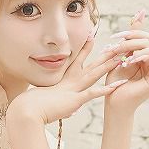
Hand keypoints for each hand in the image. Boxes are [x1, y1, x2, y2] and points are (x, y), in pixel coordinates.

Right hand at [6, 30, 127, 125]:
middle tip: (117, 45)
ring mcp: (74, 89)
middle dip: (105, 55)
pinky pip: (93, 93)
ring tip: (121, 58)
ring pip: (94, 74)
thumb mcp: (51, 103)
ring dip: (108, 67)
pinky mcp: (75, 99)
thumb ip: (63, 105)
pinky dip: (105, 90)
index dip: (85, 49)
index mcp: (64, 80)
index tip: (92, 37)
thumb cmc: (34, 106)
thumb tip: (71, 111)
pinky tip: (117, 85)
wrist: (27, 110)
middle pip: (91, 65)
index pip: (77, 60)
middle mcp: (71, 81)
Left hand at [99, 11, 148, 111]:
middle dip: (132, 38)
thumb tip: (138, 14)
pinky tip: (132, 61)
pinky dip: (147, 56)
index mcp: (144, 56)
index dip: (135, 29)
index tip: (118, 34)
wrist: (113, 103)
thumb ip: (128, 39)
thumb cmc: (113, 83)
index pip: (145, 35)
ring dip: (136, 48)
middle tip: (116, 45)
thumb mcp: (118, 56)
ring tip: (122, 57)